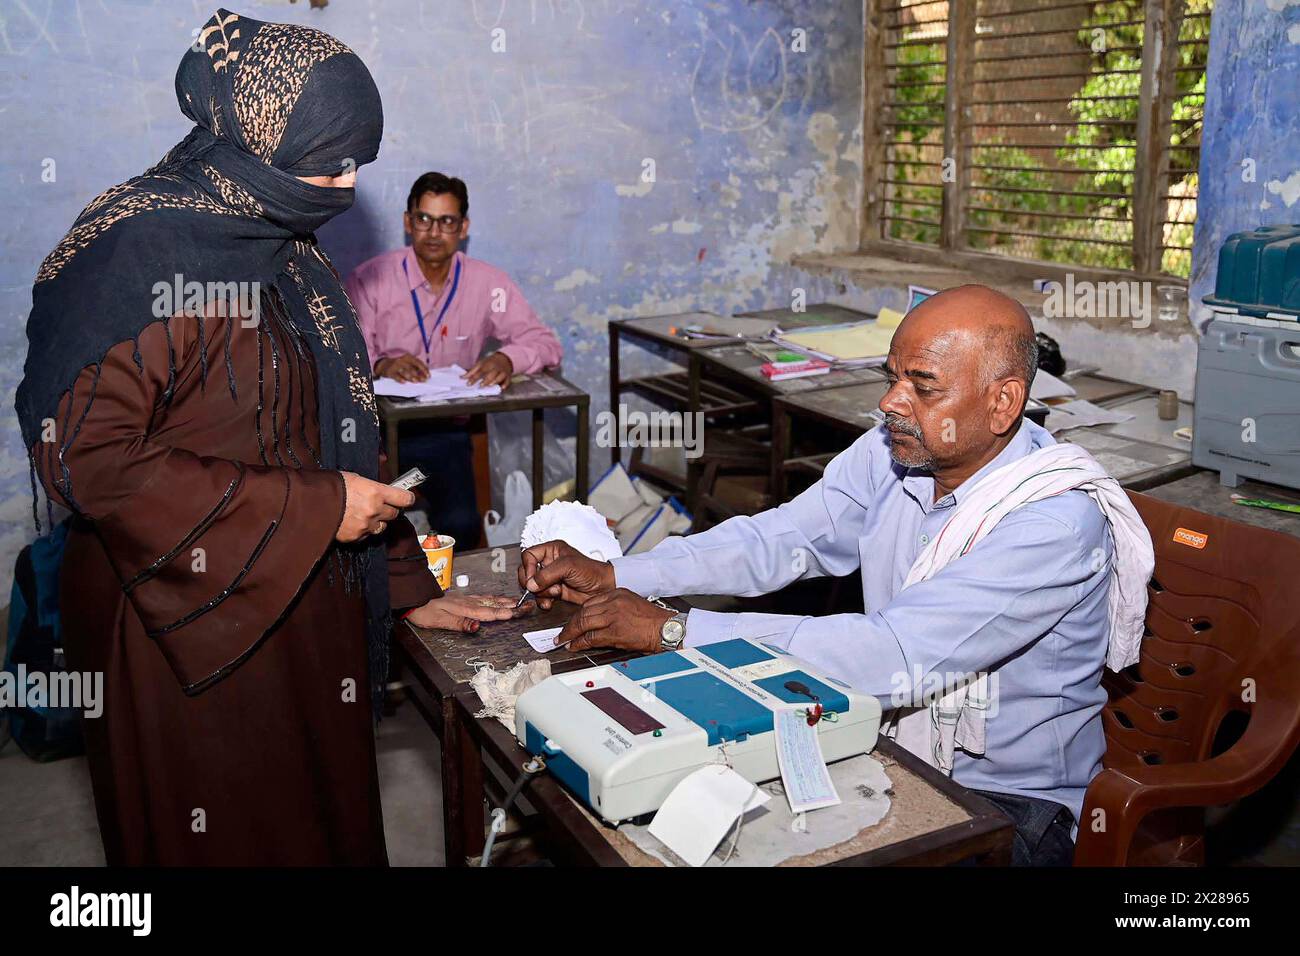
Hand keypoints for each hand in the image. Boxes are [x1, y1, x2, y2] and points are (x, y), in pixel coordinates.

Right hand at [336, 472, 414, 542]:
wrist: (312, 503)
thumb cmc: (332, 486)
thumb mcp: (355, 479)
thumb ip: (371, 487)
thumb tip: (381, 491)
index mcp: (376, 492)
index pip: (404, 498)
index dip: (407, 499)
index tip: (408, 499)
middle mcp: (375, 509)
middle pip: (394, 514)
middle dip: (389, 509)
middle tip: (380, 505)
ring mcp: (366, 525)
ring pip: (382, 526)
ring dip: (378, 521)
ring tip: (365, 515)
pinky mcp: (356, 536)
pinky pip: (367, 535)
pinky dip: (364, 530)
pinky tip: (354, 523)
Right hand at [375, 353, 428, 382]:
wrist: (384, 364)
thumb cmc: (399, 364)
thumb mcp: (408, 363)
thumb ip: (416, 368)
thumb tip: (424, 374)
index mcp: (408, 357)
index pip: (418, 363)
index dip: (424, 369)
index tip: (428, 376)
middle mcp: (402, 360)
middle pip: (411, 368)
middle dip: (418, 375)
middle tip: (423, 380)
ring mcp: (395, 366)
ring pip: (404, 372)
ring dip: (410, 376)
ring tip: (415, 381)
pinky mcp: (390, 372)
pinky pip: (395, 376)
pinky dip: (399, 379)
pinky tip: (404, 382)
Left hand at [405, 593, 519, 631]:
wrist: (413, 598)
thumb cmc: (424, 610)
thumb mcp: (440, 620)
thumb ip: (460, 623)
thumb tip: (478, 626)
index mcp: (464, 609)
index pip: (488, 612)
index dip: (504, 613)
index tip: (518, 613)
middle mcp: (467, 602)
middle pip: (493, 605)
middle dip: (511, 606)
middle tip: (527, 606)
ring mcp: (465, 599)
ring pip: (489, 600)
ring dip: (504, 601)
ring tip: (517, 601)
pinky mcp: (461, 599)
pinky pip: (482, 598)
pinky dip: (493, 598)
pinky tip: (495, 599)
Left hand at [464, 351, 512, 387]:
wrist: (504, 359)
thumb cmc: (490, 363)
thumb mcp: (480, 364)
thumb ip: (472, 372)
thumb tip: (462, 378)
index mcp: (488, 364)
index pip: (480, 371)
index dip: (474, 377)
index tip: (469, 383)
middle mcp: (496, 368)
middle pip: (491, 374)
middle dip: (486, 379)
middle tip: (481, 385)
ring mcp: (503, 372)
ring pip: (500, 376)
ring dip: (495, 381)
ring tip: (490, 385)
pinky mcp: (508, 376)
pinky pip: (507, 380)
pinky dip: (505, 384)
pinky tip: (501, 388)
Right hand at [518, 539, 615, 608]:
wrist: (603, 589)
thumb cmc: (591, 572)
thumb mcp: (568, 566)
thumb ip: (547, 574)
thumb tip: (531, 583)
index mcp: (551, 550)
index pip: (528, 555)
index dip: (528, 567)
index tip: (533, 578)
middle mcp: (549, 563)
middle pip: (527, 572)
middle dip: (533, 583)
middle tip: (540, 587)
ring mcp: (550, 578)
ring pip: (532, 587)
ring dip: (541, 593)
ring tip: (556, 592)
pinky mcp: (554, 591)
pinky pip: (540, 597)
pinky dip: (543, 601)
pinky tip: (551, 602)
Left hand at [556, 589, 675, 652]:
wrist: (667, 629)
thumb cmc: (652, 620)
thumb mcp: (631, 604)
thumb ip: (613, 608)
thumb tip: (596, 619)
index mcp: (617, 593)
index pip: (589, 602)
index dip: (578, 614)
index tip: (572, 621)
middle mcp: (613, 602)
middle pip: (583, 612)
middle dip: (570, 624)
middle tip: (562, 633)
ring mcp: (613, 617)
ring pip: (583, 623)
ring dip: (570, 634)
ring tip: (564, 641)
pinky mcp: (614, 632)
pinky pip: (590, 637)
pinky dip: (579, 643)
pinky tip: (575, 646)